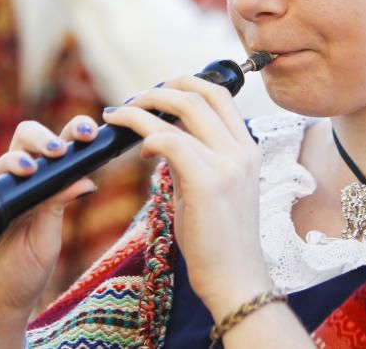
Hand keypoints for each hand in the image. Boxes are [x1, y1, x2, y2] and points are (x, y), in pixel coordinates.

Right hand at [0, 117, 98, 348]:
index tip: (89, 135)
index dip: (74, 134)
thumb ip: (59, 207)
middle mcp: (22, 182)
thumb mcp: (47, 241)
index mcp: (47, 187)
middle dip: (44, 136)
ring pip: (7, 155)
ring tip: (31, 170)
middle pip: (29, 138)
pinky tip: (6, 181)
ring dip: (20, 156)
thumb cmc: (23, 275)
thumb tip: (87, 180)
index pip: (61, 149)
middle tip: (59, 150)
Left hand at [101, 77, 273, 319]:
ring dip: (142, 108)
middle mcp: (242, 150)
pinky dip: (147, 136)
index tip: (157, 93)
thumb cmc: (218, 240)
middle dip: (158, 90)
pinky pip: (170, 141)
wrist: (235, 281)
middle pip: (199, 93)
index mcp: (247, 148)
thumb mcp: (210, 188)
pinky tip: (139, 151)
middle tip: (131, 101)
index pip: (219, 94)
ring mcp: (228, 164)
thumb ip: (193, 158)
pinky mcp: (208, 183)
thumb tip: (164, 135)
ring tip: (119, 117)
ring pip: (181, 110)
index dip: (185, 84)